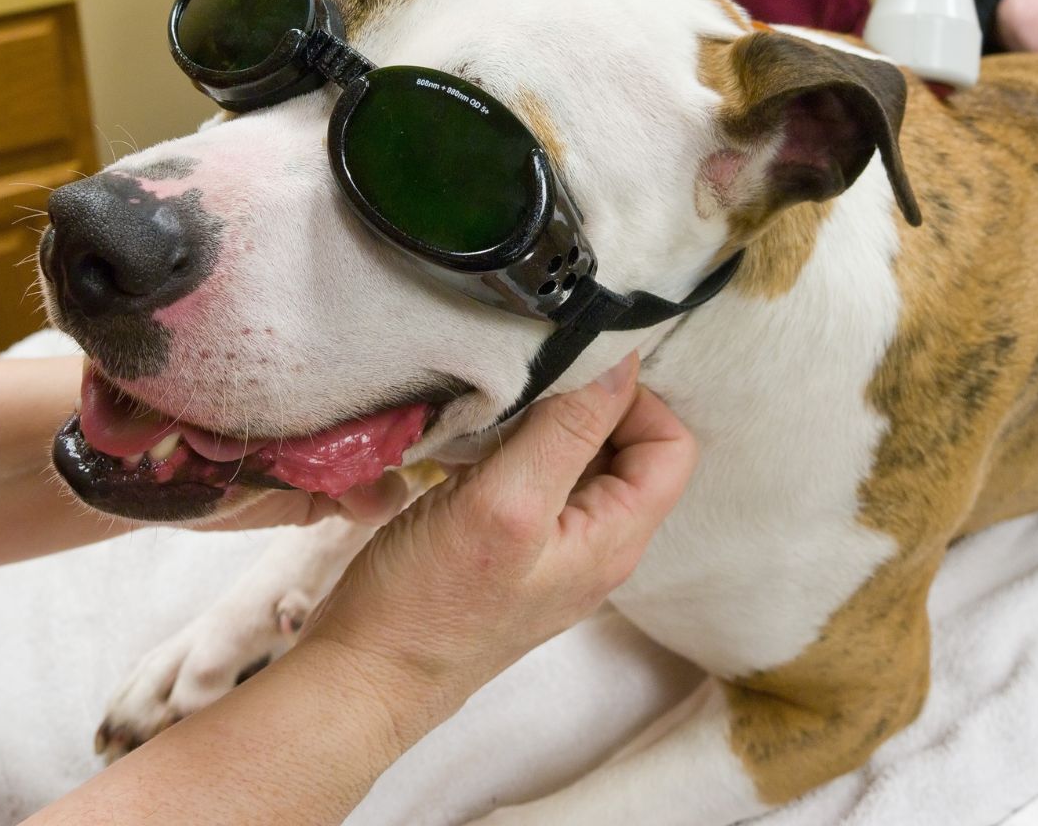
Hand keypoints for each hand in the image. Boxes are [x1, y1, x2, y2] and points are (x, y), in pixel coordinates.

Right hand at [304, 355, 694, 698]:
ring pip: (569, 457)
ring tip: (486, 418)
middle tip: (521, 390)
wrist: (366, 674)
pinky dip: (501, 450)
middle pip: (623, 446)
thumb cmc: (430, 604)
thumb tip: (620, 363)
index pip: (671, 445)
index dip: (632, 399)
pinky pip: (525, 477)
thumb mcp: (505, 504)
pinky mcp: (506, 545)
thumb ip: (567, 431)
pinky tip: (459, 447)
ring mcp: (549, 547)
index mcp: (613, 538)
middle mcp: (593, 543)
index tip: (570, 376)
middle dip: (578, 404)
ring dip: (534, 424)